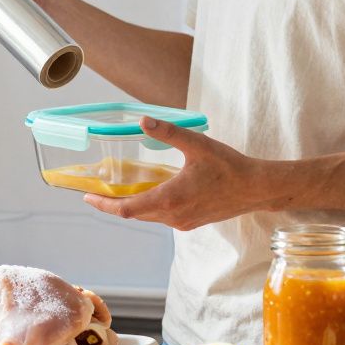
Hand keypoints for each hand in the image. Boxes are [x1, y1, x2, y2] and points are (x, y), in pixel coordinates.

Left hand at [82, 117, 277, 230]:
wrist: (256, 188)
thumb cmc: (229, 166)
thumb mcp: (197, 144)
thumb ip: (168, 133)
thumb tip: (143, 120)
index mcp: (169, 199)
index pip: (126, 209)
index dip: (104, 205)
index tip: (88, 198)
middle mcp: (172, 216)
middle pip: (133, 215)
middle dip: (114, 204)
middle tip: (98, 191)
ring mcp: (182, 222)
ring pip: (148, 217)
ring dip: (133, 206)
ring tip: (119, 191)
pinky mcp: (191, 223)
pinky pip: (162, 217)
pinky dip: (150, 207)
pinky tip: (150, 192)